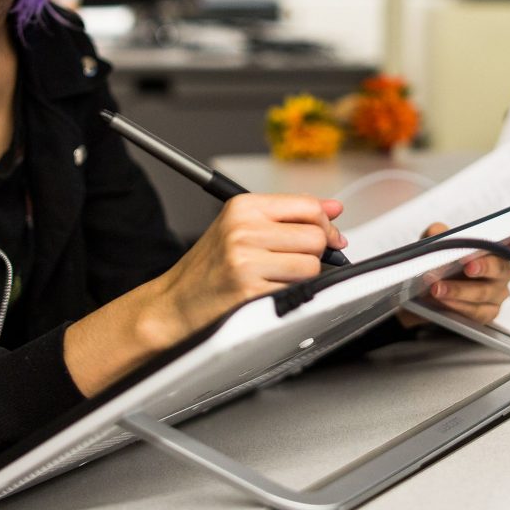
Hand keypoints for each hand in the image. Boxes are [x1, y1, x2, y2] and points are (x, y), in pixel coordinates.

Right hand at [65, 193, 345, 397]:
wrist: (175, 303)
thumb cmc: (210, 267)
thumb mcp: (241, 227)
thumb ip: (288, 215)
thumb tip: (334, 207)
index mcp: (243, 206)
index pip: (307, 205)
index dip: (325, 224)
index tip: (329, 237)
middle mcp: (243, 228)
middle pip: (315, 236)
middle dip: (315, 254)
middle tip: (294, 263)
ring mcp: (245, 259)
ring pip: (311, 265)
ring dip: (303, 277)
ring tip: (278, 278)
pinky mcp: (248, 290)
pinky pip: (296, 290)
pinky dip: (290, 294)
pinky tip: (268, 292)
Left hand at [411, 222, 509, 325]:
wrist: (426, 288)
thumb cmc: (440, 261)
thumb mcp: (434, 241)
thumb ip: (437, 233)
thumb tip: (437, 234)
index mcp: (496, 249)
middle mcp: (501, 271)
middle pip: (500, 269)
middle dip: (483, 267)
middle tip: (467, 267)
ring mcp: (496, 293)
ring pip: (484, 292)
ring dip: (458, 290)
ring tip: (438, 287)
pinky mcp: (486, 313)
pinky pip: (475, 311)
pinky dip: (456, 305)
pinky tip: (442, 300)